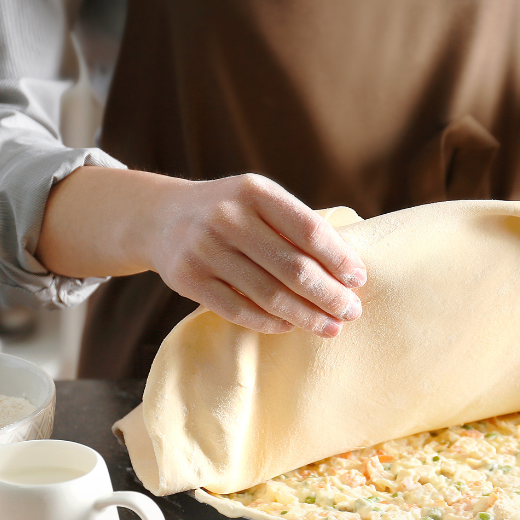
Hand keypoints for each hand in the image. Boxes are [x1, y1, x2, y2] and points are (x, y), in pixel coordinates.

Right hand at [37, 167, 365, 337]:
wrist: (161, 217)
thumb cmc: (229, 211)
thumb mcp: (258, 200)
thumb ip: (295, 224)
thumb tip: (347, 268)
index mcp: (255, 192)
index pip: (309, 230)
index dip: (339, 259)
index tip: (358, 279)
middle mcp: (228, 217)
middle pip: (293, 268)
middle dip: (329, 295)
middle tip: (352, 311)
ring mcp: (205, 249)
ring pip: (268, 294)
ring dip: (306, 316)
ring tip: (330, 327)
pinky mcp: (189, 279)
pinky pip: (239, 310)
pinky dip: (270, 322)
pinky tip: (291, 327)